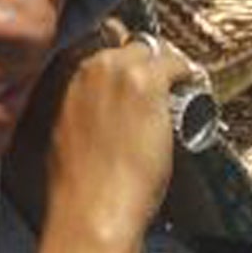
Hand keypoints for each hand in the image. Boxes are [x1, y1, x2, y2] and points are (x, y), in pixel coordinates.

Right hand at [27, 26, 187, 252]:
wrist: (92, 210)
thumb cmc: (77, 186)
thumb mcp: (62, 135)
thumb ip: (73, 110)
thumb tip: (97, 111)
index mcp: (58, 77)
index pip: (91, 43)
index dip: (116, 56)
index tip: (130, 70)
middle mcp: (84, 65)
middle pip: (122, 42)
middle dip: (141, 57)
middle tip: (159, 80)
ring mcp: (115, 70)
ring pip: (150, 49)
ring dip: (165, 63)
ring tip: (179, 84)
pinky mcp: (146, 83)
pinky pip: (176, 64)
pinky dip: (187, 73)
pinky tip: (194, 87)